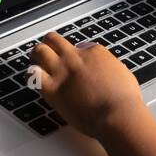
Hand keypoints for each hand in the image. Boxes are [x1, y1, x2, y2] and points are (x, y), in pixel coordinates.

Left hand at [29, 33, 145, 137]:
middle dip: (50, 45)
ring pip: (40, 51)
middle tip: (48, 53)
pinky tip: (34, 79)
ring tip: (36, 62)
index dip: (76, 55)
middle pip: (55, 40)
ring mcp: (62, 72)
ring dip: (37, 55)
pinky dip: (31, 75)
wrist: (118, 115)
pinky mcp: (52, 89)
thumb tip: (107, 71)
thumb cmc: (124, 100)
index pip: (78, 46)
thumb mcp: (122, 73)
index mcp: (94, 52)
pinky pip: (32, 74)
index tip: (76, 64)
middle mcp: (75, 58)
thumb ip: (109, 68)